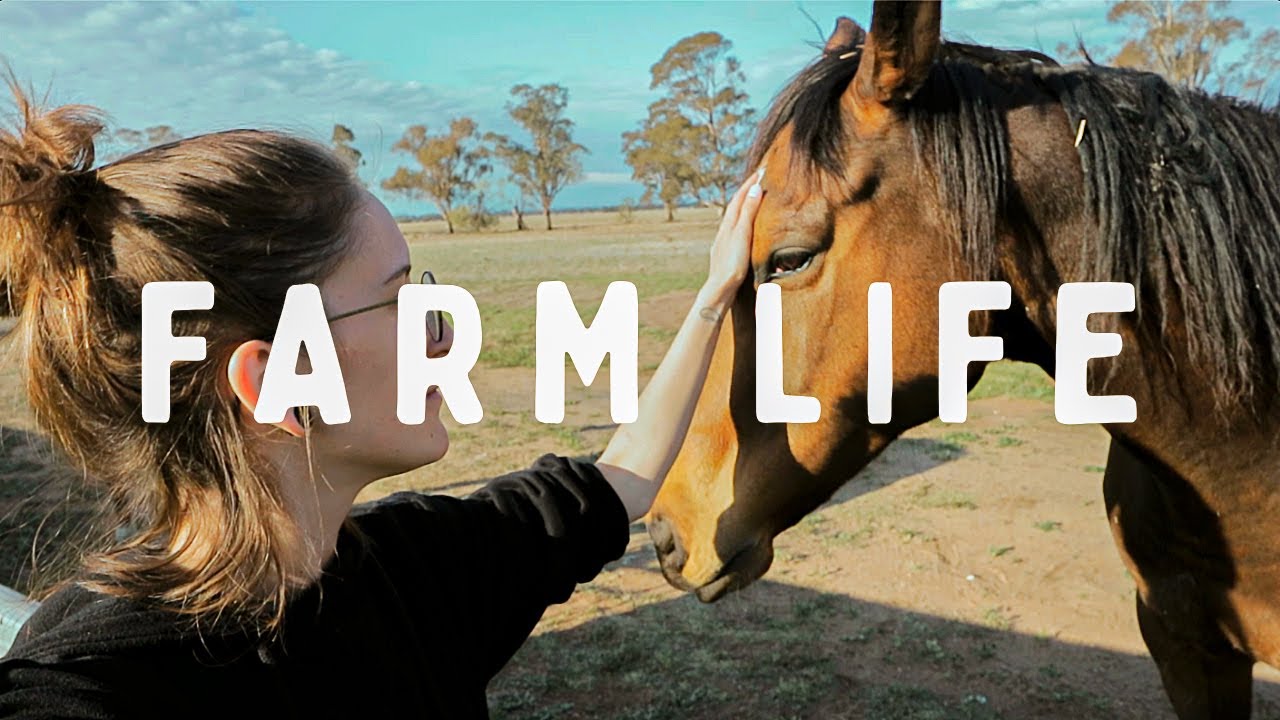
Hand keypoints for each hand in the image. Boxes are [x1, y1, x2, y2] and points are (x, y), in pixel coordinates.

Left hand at [705, 165, 764, 296]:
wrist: (720, 288)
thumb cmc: (732, 263)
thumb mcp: (742, 234)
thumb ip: (748, 212)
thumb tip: (755, 188)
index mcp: (729, 222)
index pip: (741, 196)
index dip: (751, 182)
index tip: (762, 169)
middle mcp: (724, 228)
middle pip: (736, 204)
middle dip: (747, 189)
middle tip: (759, 177)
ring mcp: (724, 240)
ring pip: (734, 216)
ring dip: (745, 204)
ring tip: (754, 196)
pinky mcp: (725, 251)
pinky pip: (734, 228)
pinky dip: (742, 219)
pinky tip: (744, 226)